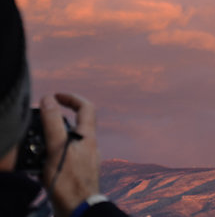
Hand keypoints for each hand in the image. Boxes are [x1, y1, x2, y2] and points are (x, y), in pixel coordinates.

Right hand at [40, 93, 99, 216]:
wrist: (79, 209)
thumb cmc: (69, 180)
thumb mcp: (58, 147)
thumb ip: (53, 122)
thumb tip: (49, 99)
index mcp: (87, 135)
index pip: (86, 106)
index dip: (72, 97)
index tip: (56, 96)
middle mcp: (89, 144)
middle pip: (78, 121)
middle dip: (60, 116)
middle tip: (44, 118)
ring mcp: (85, 157)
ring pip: (71, 137)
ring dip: (56, 135)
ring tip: (39, 141)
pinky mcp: (78, 169)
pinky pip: (67, 153)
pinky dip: (55, 151)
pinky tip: (44, 161)